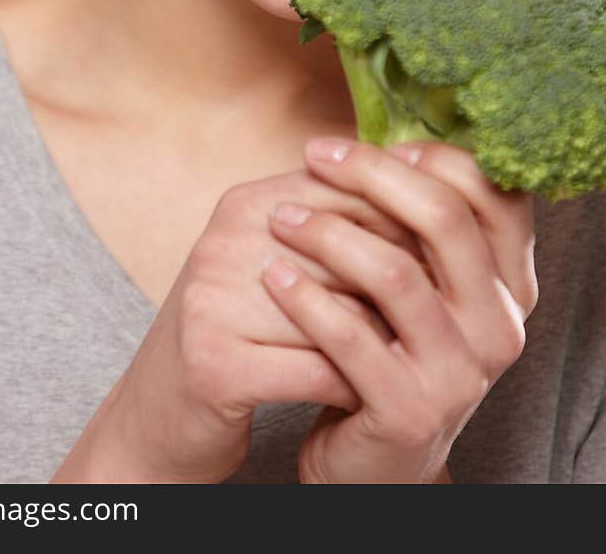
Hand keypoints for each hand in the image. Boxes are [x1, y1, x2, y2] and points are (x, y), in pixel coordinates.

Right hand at [62, 164, 423, 483]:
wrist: (159, 412)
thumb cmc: (236, 329)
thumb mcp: (275, 260)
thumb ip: (334, 224)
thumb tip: (431, 197)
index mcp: (246, 203)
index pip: (349, 194)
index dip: (407, 227)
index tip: (446, 260)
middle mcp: (225, 240)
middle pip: (352, 252)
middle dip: (400, 290)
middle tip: (438, 317)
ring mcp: (215, 302)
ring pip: (343, 314)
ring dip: (381, 344)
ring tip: (406, 358)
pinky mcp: (215, 365)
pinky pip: (319, 369)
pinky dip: (352, 387)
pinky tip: (365, 396)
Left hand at [262, 136, 537, 483]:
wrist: (373, 460)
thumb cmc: (389, 348)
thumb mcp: (420, 284)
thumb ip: (416, 223)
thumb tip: (381, 130)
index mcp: (509, 284)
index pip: (493, 192)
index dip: (429, 155)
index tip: (363, 145)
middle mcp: (501, 326)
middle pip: (445, 219)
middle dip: (371, 174)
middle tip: (314, 155)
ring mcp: (462, 374)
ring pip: (395, 273)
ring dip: (327, 234)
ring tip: (279, 217)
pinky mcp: (411, 411)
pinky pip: (351, 337)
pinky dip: (306, 298)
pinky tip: (273, 275)